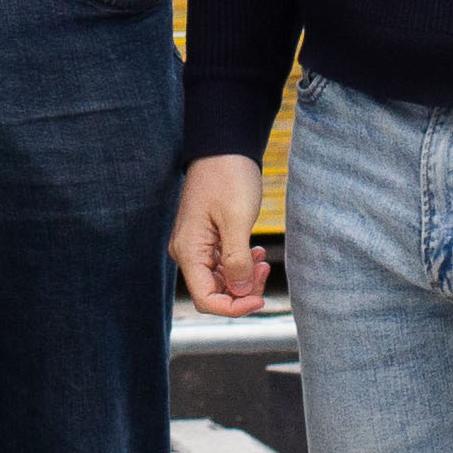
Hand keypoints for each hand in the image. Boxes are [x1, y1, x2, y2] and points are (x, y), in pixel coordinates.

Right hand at [169, 153, 271, 314]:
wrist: (223, 145)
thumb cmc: (228, 177)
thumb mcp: (237, 220)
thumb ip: (238, 261)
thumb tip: (242, 292)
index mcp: (189, 250)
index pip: (206, 299)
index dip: (234, 307)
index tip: (260, 300)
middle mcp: (187, 252)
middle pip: (214, 292)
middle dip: (242, 290)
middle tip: (264, 269)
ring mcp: (196, 245)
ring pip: (220, 280)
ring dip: (244, 277)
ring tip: (262, 259)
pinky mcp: (206, 238)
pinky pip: (222, 264)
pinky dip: (241, 264)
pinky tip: (255, 252)